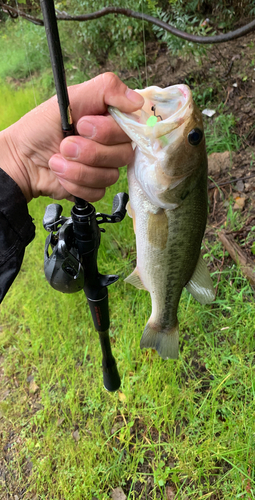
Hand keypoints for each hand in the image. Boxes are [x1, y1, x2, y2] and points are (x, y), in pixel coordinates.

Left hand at [0, 73, 143, 202]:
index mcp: (111, 120)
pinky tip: (61, 175)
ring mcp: (105, 167)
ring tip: (58, 159)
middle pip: (123, 154)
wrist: (21, 157)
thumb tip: (137, 101)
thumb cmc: (42, 125)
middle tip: (65, 144)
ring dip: (78, 169)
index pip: (132, 128)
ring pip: (110, 175)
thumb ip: (107, 88)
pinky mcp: (95, 187)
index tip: (83, 125)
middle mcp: (112, 144)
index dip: (107, 131)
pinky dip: (75, 184)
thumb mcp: (72, 97)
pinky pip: (98, 191)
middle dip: (89, 151)